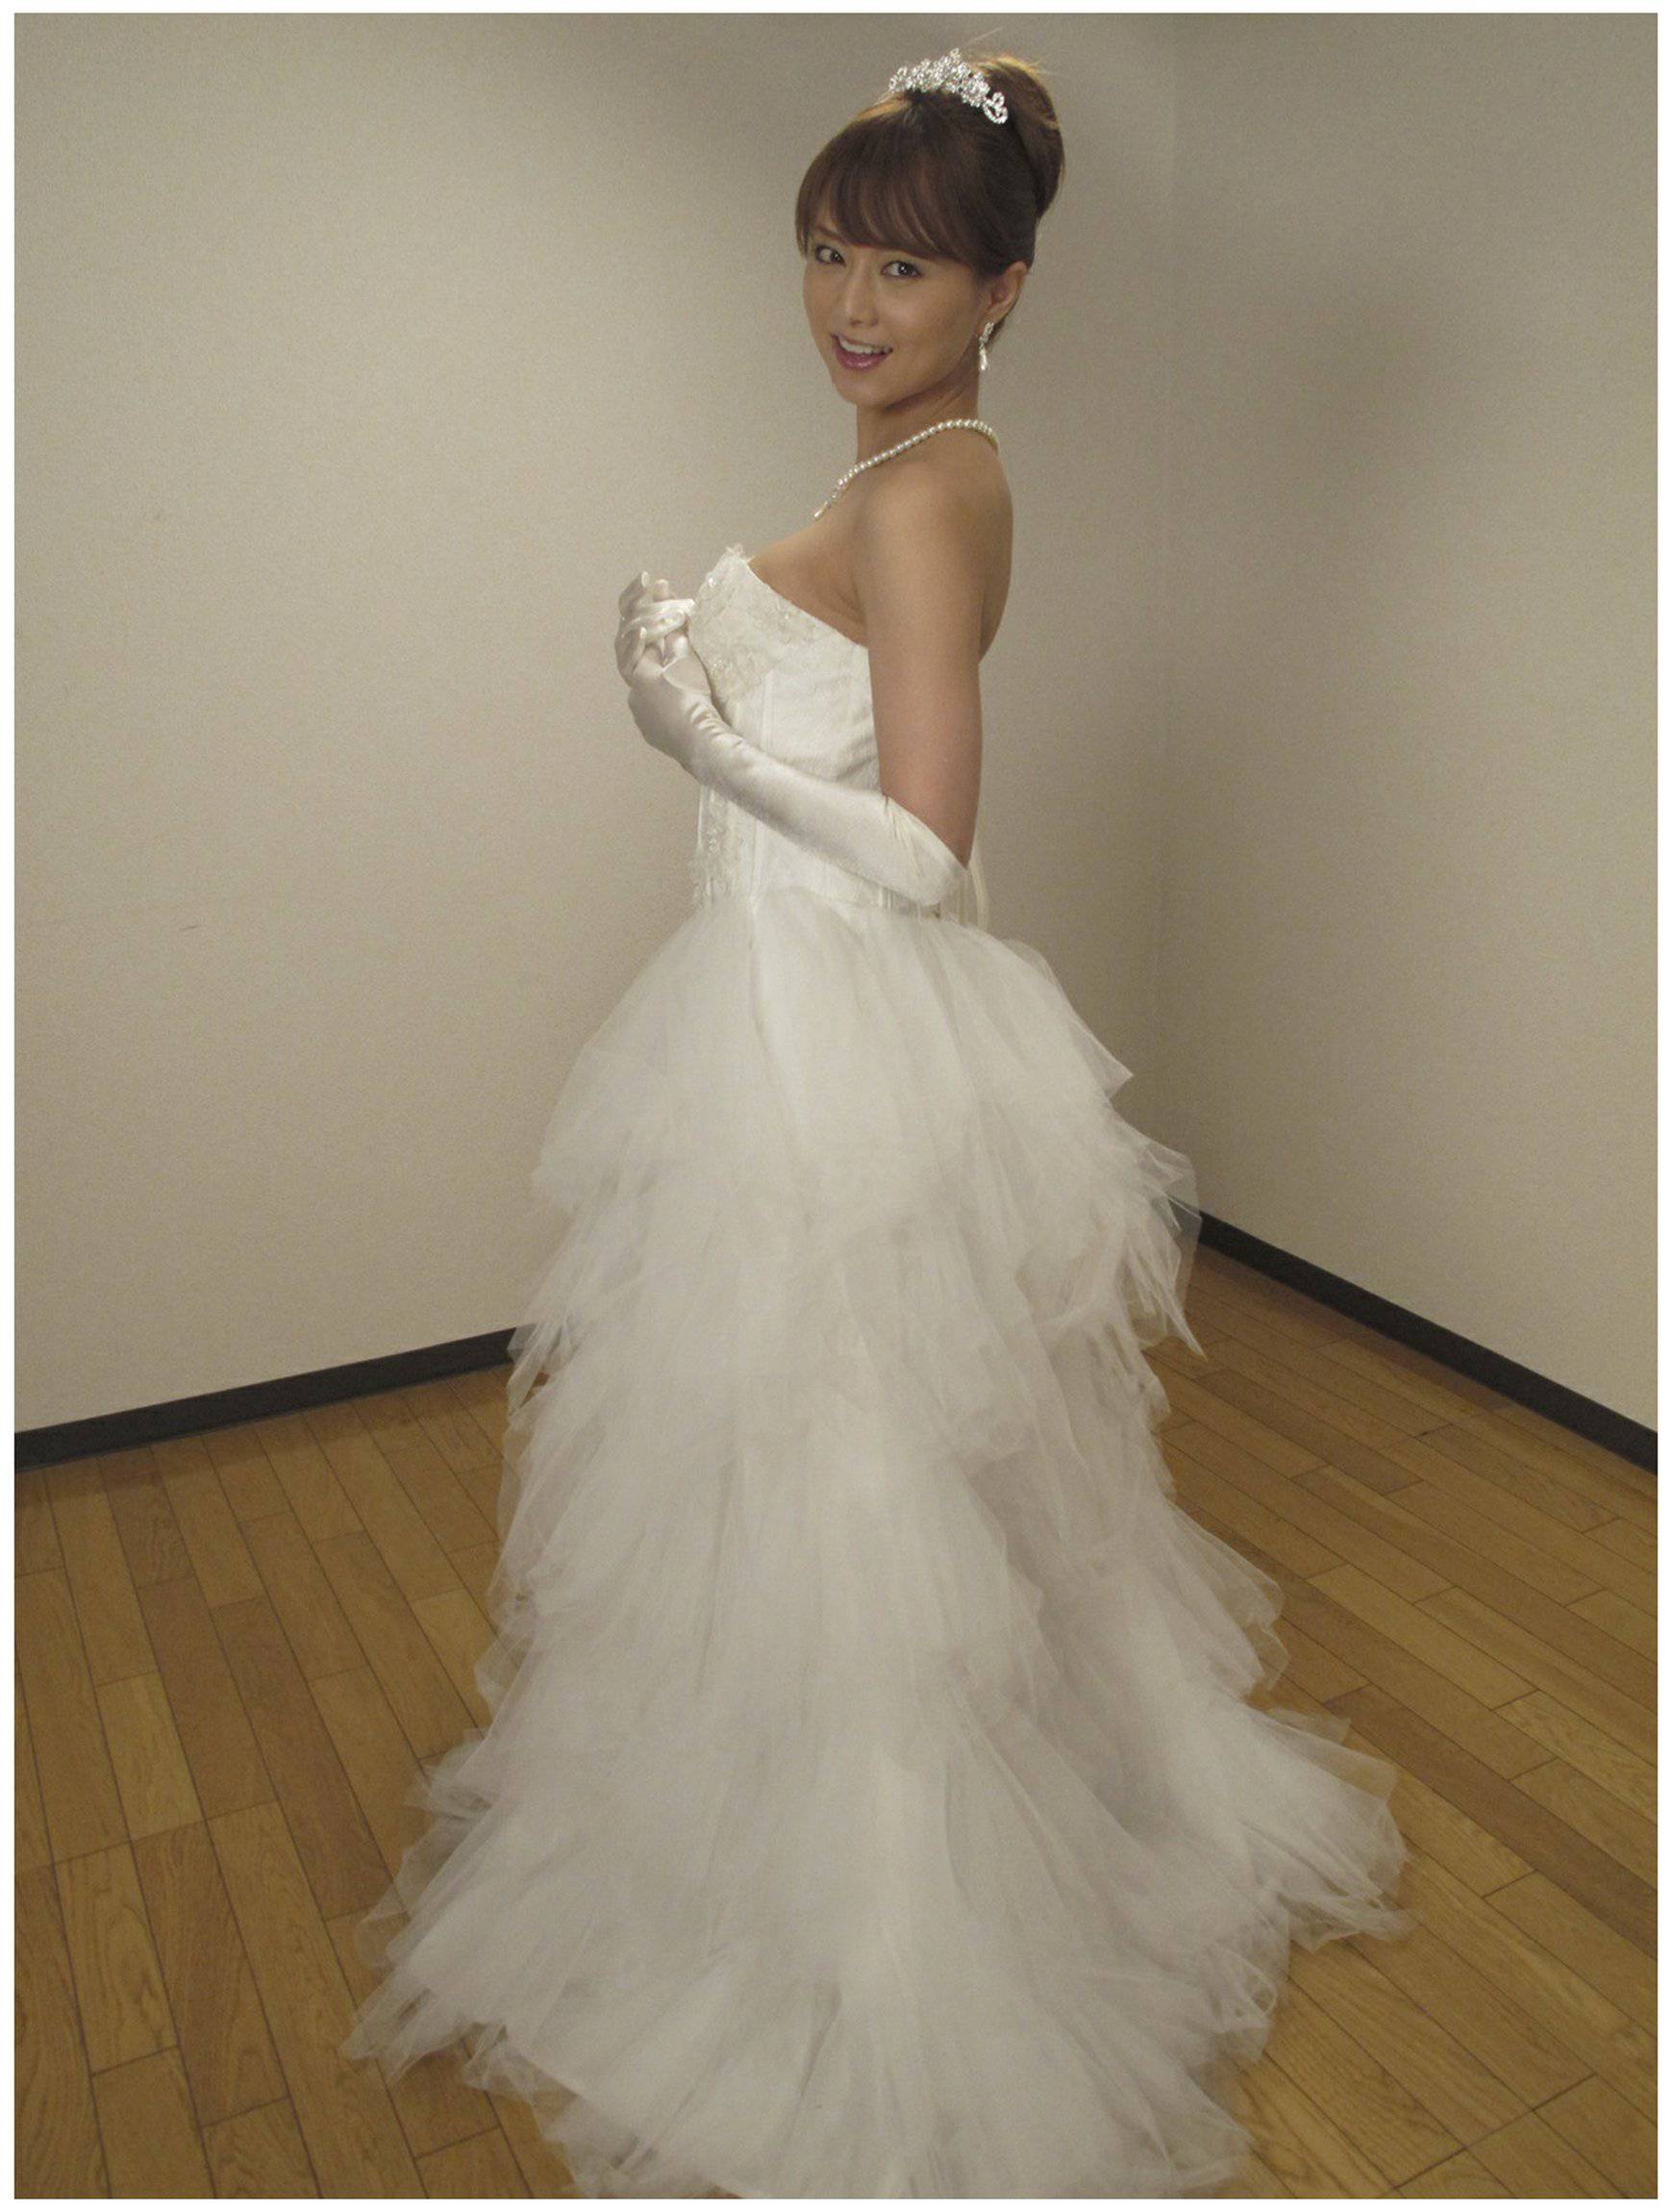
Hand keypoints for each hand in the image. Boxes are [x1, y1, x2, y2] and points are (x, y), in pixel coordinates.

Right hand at [615, 571, 694, 684]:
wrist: (696, 706)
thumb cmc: (691, 672)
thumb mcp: (684, 635)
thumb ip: (672, 612)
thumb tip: (661, 583)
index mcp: (643, 638)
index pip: (631, 610)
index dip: (635, 593)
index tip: (645, 576)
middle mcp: (633, 651)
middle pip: (625, 622)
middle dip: (635, 601)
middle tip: (645, 586)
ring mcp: (630, 666)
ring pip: (624, 639)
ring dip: (639, 621)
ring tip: (652, 605)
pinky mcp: (633, 681)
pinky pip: (627, 661)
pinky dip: (634, 645)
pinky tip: (643, 632)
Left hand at [626, 632, 718, 774]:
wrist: (696, 739)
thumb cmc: (690, 696)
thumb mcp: (687, 663)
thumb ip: (678, 645)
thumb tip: (672, 632)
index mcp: (640, 674)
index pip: (647, 651)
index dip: (660, 643)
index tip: (670, 639)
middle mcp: (633, 696)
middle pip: (644, 675)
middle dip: (657, 669)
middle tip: (676, 667)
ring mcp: (640, 718)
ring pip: (648, 698)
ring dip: (659, 693)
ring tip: (678, 693)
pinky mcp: (649, 735)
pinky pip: (654, 717)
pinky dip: (663, 711)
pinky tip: (677, 713)